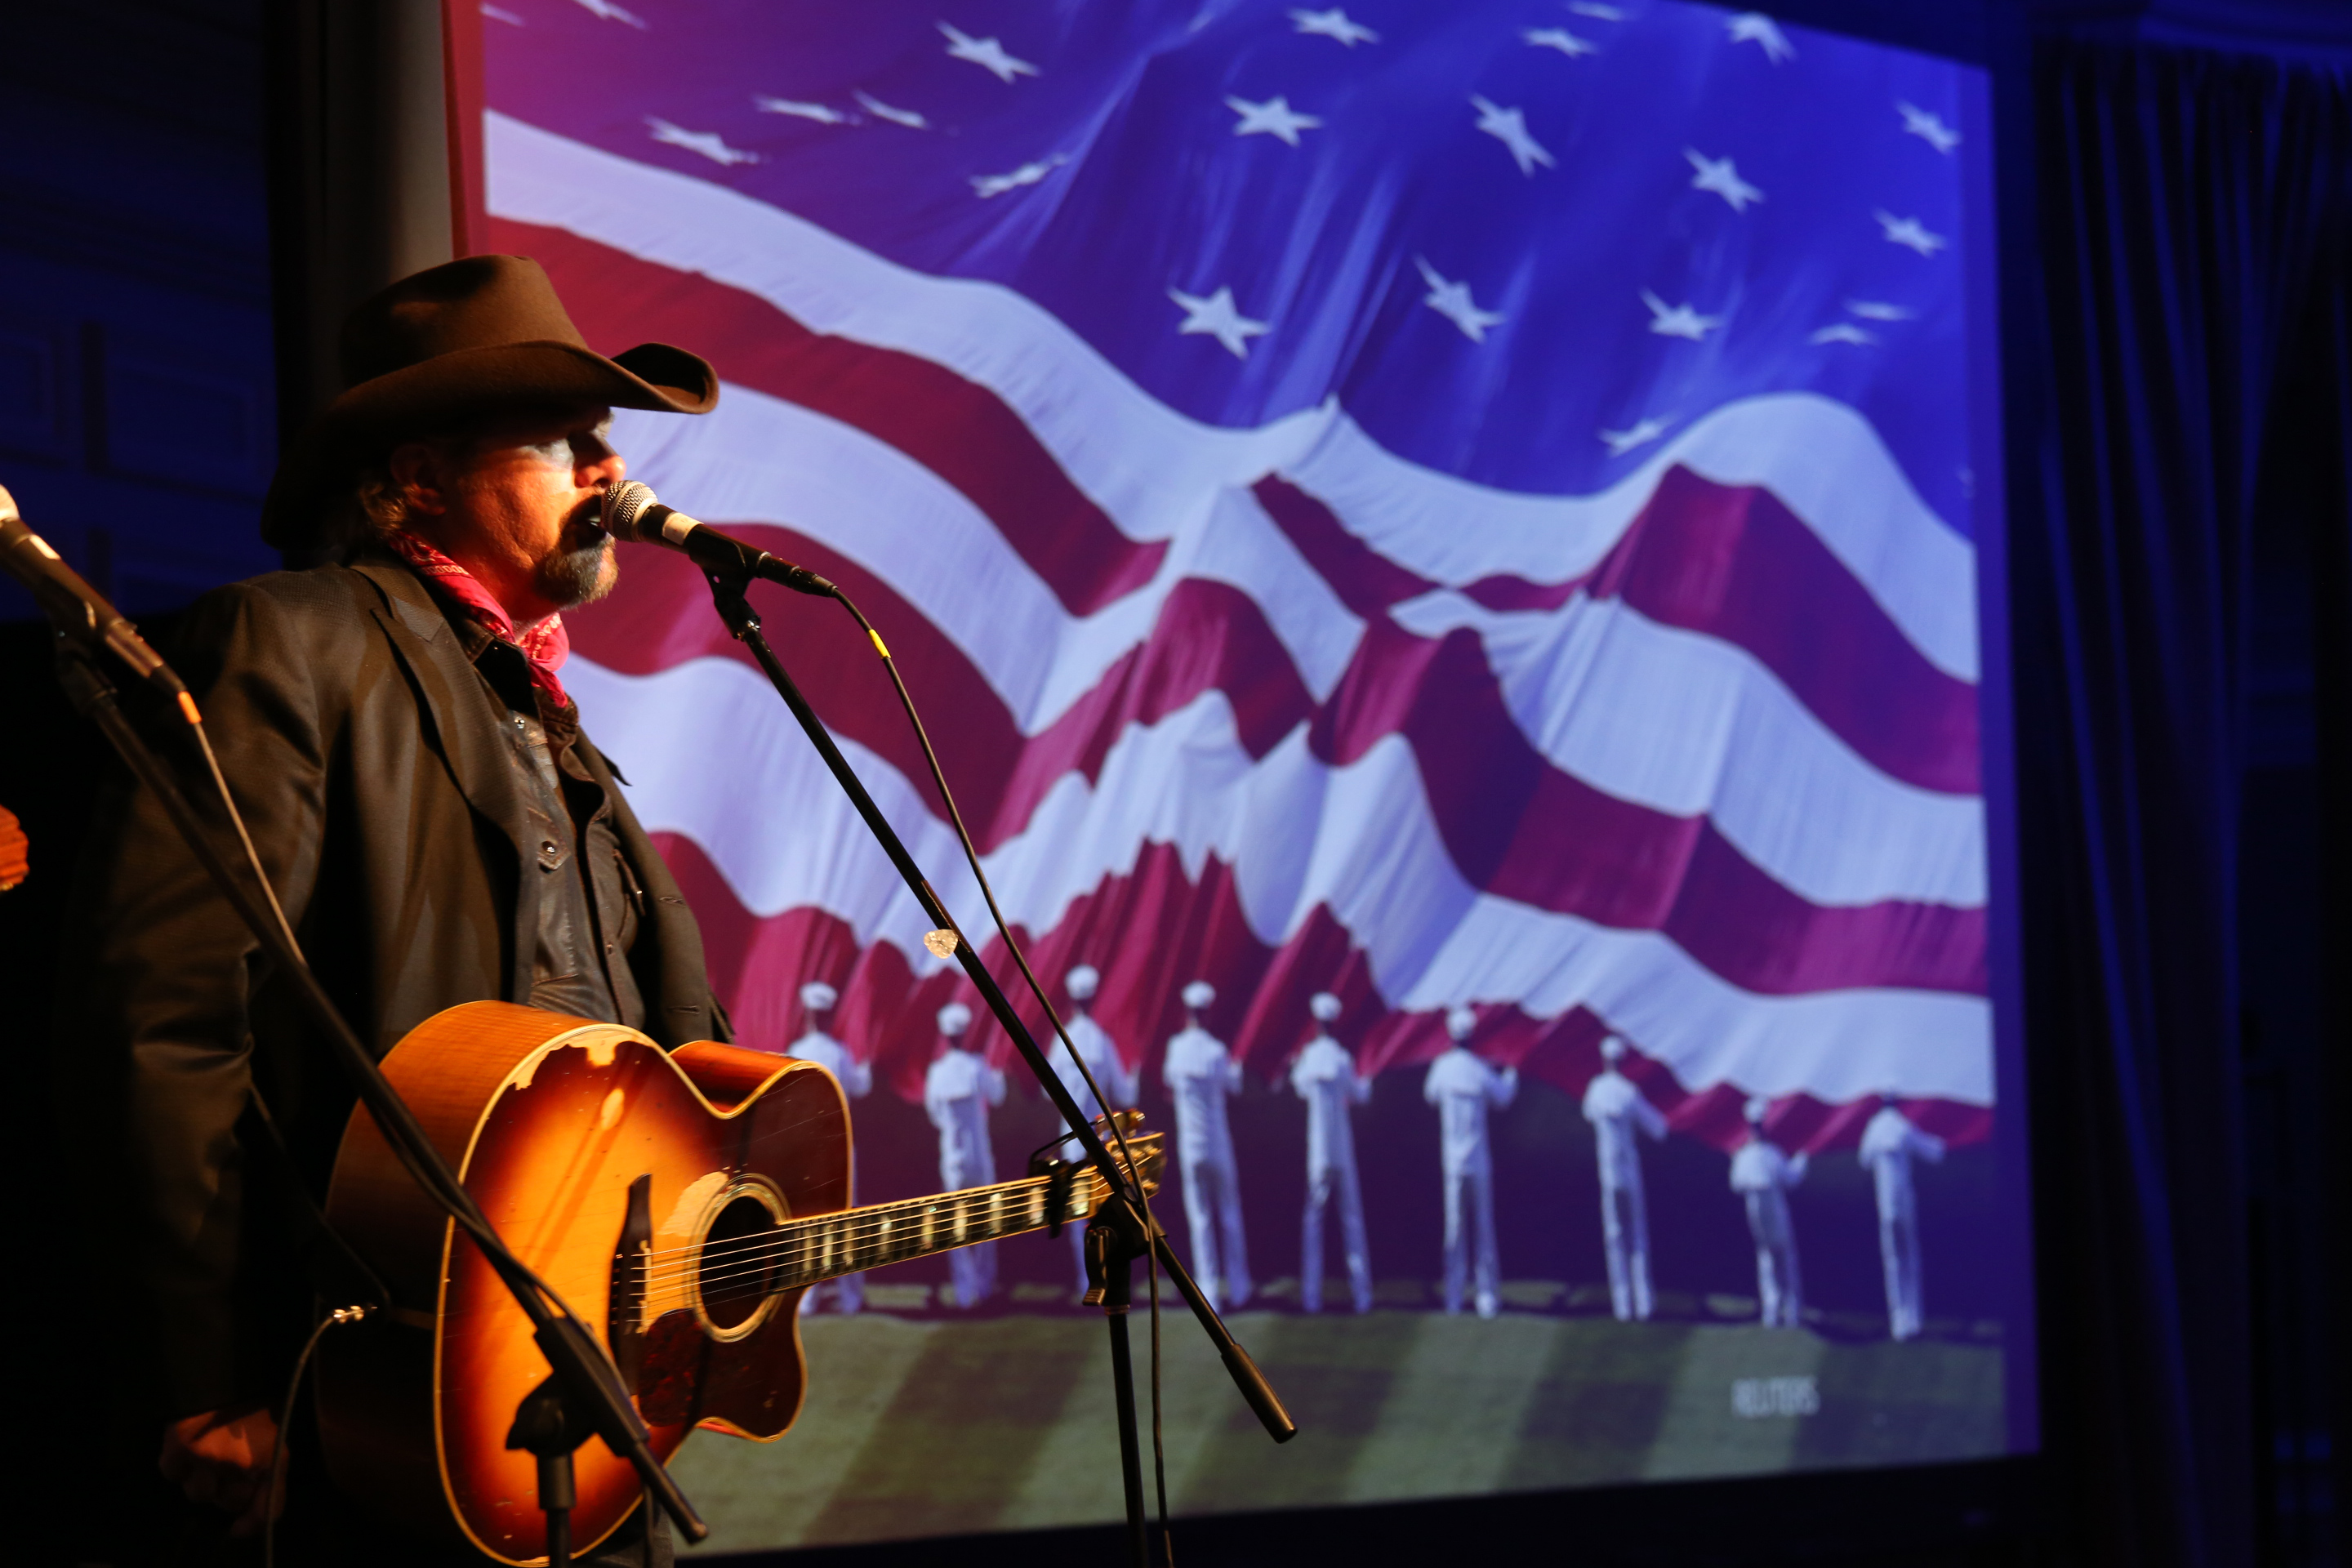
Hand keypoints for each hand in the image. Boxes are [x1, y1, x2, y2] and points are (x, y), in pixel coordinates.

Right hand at [159, 1406, 281, 1536]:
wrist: (225, 1367)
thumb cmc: (256, 1396)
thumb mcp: (276, 1428)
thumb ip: (269, 1465)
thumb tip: (249, 1508)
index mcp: (274, 1456)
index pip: (270, 1506)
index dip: (255, 1522)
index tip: (239, 1528)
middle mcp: (242, 1465)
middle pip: (229, 1502)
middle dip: (228, 1491)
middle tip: (227, 1468)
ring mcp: (208, 1460)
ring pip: (199, 1494)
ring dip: (201, 1480)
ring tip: (206, 1455)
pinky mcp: (179, 1450)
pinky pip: (173, 1474)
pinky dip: (176, 1465)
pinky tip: (185, 1447)